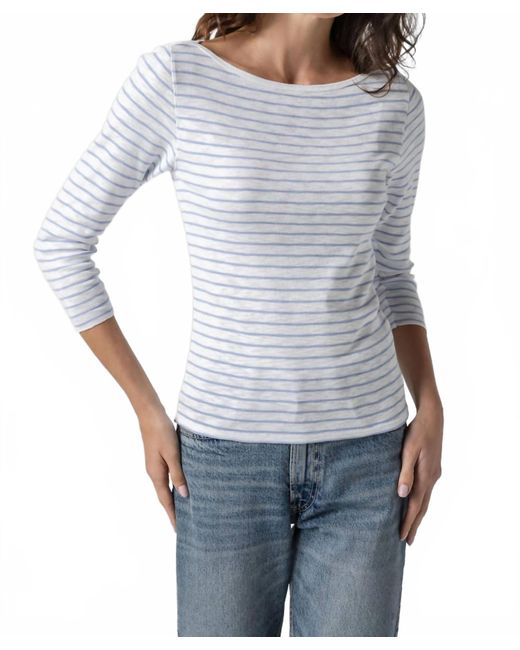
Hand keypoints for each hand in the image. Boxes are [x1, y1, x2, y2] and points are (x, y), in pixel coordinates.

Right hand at [138, 407, 188, 531]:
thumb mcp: (173, 453)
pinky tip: (180, 487)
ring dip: (173, 500)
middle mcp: (154, 473)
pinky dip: (172, 487)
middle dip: (172, 512)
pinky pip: (166, 478)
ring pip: (165, 488)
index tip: (179, 530)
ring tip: (183, 511)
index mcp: (156, 474)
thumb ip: (178, 474)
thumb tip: (183, 495)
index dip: (172, 515)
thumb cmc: (162, 432)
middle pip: (164, 497)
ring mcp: (155, 466)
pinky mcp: (158, 458)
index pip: (166, 501)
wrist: (150, 414)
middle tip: (183, 526)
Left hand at [397, 402, 442, 544]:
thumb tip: (401, 494)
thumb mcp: (409, 450)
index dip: (408, 522)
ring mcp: (434, 473)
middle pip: (422, 507)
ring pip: (425, 499)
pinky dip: (420, 501)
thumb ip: (405, 472)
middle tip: (407, 541)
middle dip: (415, 524)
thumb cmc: (418, 431)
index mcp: (425, 476)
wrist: (433, 417)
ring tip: (411, 527)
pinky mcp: (432, 468)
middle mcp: (432, 478)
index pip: (415, 505)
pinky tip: (415, 502)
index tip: (402, 538)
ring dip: (418, 514)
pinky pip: (426, 490)